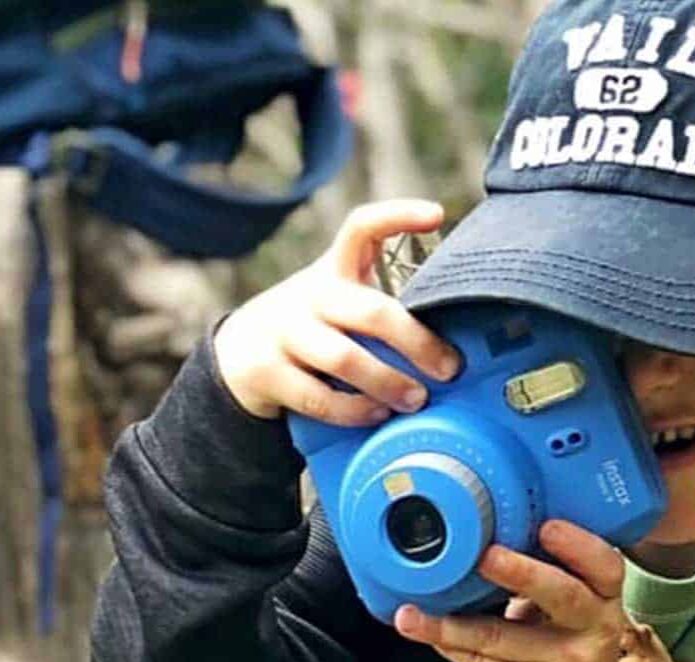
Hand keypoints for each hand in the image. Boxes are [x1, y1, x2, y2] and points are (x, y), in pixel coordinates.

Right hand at [214, 199, 461, 424]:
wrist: (240, 356)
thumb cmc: (314, 331)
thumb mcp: (340, 305)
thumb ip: (383, 313)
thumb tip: (454, 349)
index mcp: (334, 271)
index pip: (362, 228)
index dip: (398, 216)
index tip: (437, 214)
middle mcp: (309, 294)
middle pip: (370, 311)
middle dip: (416, 341)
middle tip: (449, 369)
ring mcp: (284, 332)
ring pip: (344, 358)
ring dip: (388, 383)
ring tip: (417, 400)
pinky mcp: (266, 370)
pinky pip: (318, 396)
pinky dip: (354, 411)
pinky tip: (377, 415)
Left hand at [394, 520, 625, 661]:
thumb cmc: (568, 647)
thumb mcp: (575, 613)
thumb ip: (550, 578)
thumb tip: (491, 532)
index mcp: (603, 601)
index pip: (605, 568)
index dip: (579, 545)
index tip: (546, 526)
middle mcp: (591, 633)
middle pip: (563, 597)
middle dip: (523, 574)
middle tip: (487, 556)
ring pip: (498, 636)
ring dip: (449, 623)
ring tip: (412, 613)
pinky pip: (477, 660)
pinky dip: (445, 640)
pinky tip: (419, 627)